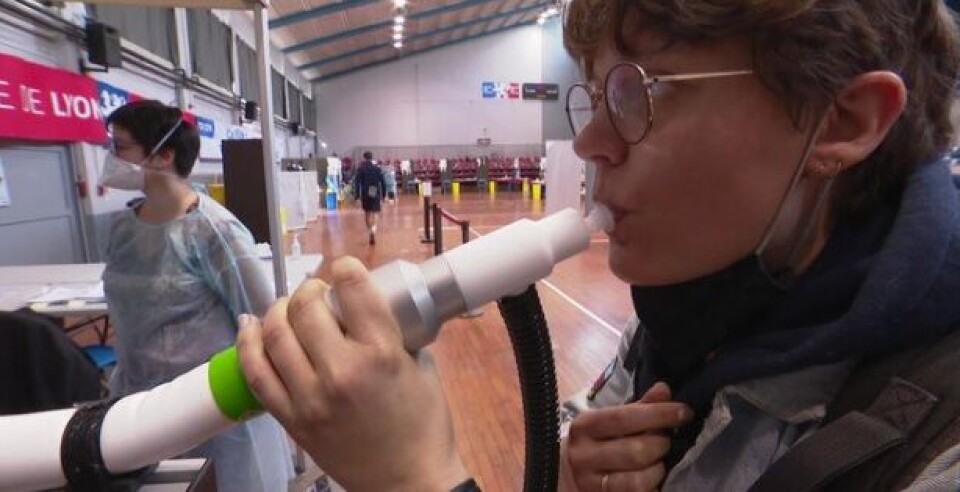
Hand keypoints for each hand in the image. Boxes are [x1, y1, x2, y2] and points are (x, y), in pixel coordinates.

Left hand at [237, 257, 468, 490]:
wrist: (408, 482)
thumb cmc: (424, 426)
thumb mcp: (423, 368)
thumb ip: (397, 334)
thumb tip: (371, 308)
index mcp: (383, 354)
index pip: (353, 290)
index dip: (344, 268)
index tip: (342, 269)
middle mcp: (343, 371)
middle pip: (307, 308)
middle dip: (309, 289)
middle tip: (317, 292)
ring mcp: (311, 398)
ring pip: (275, 335)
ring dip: (278, 311)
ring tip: (289, 308)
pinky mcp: (292, 420)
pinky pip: (257, 374)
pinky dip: (247, 344)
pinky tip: (249, 327)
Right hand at [562, 382, 691, 491]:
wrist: (567, 472)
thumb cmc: (596, 440)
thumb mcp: (611, 420)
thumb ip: (639, 407)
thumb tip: (664, 390)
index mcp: (585, 426)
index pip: (625, 417)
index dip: (658, 414)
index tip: (684, 412)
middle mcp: (583, 455)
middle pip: (635, 452)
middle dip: (660, 445)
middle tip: (666, 441)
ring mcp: (590, 483)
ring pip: (637, 481)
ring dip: (658, 470)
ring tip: (659, 463)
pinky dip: (652, 487)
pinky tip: (654, 479)